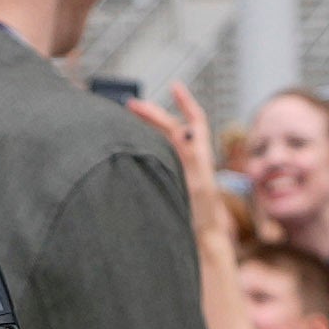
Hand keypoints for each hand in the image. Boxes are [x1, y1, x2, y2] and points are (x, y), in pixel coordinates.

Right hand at [140, 79, 235, 235]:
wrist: (201, 243)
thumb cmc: (201, 216)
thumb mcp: (199, 182)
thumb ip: (192, 155)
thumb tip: (187, 130)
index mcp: (199, 157)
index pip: (194, 121)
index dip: (186, 102)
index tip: (175, 86)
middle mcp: (190, 162)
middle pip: (172, 130)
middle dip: (153, 116)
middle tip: (130, 106)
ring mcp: (180, 174)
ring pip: (163, 145)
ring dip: (148, 131)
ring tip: (127, 122)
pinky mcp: (171, 186)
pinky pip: (158, 161)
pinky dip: (146, 150)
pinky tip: (130, 151)